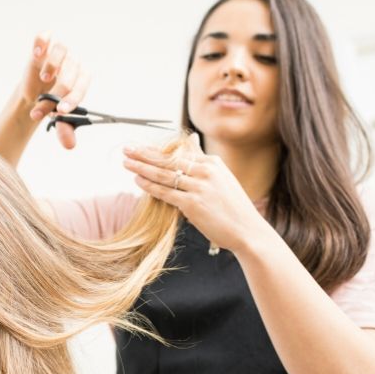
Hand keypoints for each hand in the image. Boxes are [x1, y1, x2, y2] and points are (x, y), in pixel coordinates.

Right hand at [20, 32, 89, 148]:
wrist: (35, 90)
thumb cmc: (52, 102)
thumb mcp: (58, 118)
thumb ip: (64, 130)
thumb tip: (70, 146)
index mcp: (82, 79)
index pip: (81, 87)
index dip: (72, 100)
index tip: (60, 112)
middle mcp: (73, 63)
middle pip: (69, 75)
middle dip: (54, 95)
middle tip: (41, 109)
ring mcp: (59, 53)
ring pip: (61, 51)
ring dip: (52, 66)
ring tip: (44, 79)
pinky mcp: (44, 44)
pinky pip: (45, 37)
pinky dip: (41, 43)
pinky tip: (37, 55)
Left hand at [122, 134, 270, 253]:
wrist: (248, 231)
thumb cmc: (233, 208)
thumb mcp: (222, 179)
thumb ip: (203, 163)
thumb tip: (191, 142)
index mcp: (212, 162)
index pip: (178, 153)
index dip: (157, 150)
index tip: (141, 148)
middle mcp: (206, 171)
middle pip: (168, 159)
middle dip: (144, 154)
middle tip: (127, 149)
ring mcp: (199, 187)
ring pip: (164, 174)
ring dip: (142, 168)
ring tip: (126, 163)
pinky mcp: (193, 204)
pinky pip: (166, 192)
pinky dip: (150, 186)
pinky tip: (138, 181)